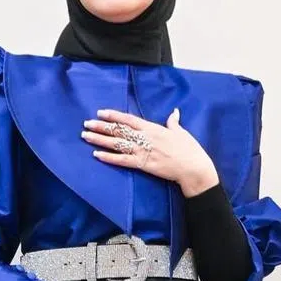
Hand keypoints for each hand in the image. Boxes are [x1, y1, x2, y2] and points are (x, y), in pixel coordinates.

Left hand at [82, 108, 219, 196]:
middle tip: (86, 124)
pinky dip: (109, 158)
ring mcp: (143, 151)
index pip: (129, 119)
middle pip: (119, 130)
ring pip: (117, 144)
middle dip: (101, 127)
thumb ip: (173, 122)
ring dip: (100, 140)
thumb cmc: (190, 150)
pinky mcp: (143, 164)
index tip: (100, 112)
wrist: (193, 168)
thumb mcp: (181, 132)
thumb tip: (174, 113)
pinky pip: (122, 160)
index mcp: (153, 128)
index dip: (114, 115)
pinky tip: (97, 155)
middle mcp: (145, 138)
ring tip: (86, 136)